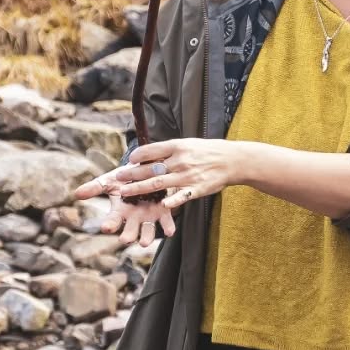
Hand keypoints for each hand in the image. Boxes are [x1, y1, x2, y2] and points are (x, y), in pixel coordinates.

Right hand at [72, 169, 177, 246]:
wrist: (145, 169)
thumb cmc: (125, 178)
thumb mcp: (108, 181)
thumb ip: (94, 188)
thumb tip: (76, 194)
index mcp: (120, 211)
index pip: (113, 221)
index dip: (110, 224)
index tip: (106, 227)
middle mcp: (134, 218)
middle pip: (130, 230)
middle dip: (128, 235)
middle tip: (125, 239)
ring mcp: (148, 216)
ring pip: (148, 231)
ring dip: (147, 237)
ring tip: (145, 243)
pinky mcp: (163, 211)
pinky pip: (166, 221)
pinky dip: (168, 226)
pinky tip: (170, 232)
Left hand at [77, 138, 251, 212]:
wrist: (232, 160)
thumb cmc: (207, 151)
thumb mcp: (188, 144)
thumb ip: (169, 150)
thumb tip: (148, 155)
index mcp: (177, 147)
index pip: (151, 150)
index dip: (138, 156)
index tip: (128, 160)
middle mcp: (180, 161)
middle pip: (150, 168)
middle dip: (131, 174)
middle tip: (117, 178)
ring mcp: (187, 176)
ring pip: (159, 183)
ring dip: (140, 188)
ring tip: (125, 193)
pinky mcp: (196, 189)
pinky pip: (182, 196)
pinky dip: (173, 201)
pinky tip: (162, 205)